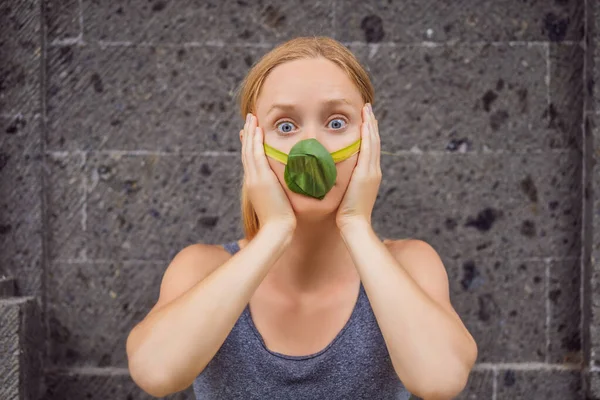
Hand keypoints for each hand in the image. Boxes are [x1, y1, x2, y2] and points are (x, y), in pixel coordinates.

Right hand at [241, 113, 296, 231]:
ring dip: (250, 133)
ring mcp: (254, 178)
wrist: (276, 230)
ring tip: (251, 118)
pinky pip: (255, 155)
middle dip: (248, 135)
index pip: (251, 160)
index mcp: (255, 185)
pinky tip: (256, 129)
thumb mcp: (278, 203)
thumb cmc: (281, 221)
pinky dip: (255, 141)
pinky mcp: (260, 178)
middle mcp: (252, 179)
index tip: (250, 133)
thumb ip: (280, 192)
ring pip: (249, 150)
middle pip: (247, 152)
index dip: (250, 145)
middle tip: (248, 120)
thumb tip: (286, 188)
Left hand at [335, 103, 381, 230]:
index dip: (368, 134)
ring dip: (371, 125)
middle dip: (371, 125)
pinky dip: (369, 135)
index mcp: (368, 175)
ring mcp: (372, 171)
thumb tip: (332, 174)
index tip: (365, 120)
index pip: (370, 149)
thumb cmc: (345, 214)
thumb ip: (343, 182)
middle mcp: (373, 171)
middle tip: (368, 109)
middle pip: (374, 142)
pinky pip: (369, 149)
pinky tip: (366, 123)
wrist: (354, 225)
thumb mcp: (345, 193)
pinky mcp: (367, 173)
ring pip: (374, 142)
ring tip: (368, 110)